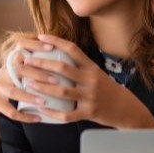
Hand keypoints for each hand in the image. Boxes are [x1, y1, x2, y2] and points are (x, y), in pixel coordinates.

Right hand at [0, 37, 66, 123]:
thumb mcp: (16, 67)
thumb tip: (61, 48)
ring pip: (13, 92)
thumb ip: (32, 60)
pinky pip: (11, 111)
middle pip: (19, 70)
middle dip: (38, 74)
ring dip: (30, 97)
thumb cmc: (9, 79)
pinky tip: (38, 119)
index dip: (35, 45)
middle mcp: (3, 72)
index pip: (20, 46)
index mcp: (10, 61)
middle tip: (56, 80)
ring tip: (45, 102)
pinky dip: (25, 117)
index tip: (52, 47)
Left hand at [24, 34, 153, 127]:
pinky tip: (41, 109)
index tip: (40, 37)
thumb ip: (80, 67)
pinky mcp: (89, 113)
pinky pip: (67, 115)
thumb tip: (56, 57)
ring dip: (42, 88)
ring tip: (28, 84)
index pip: (72, 49)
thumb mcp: (97, 74)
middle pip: (62, 69)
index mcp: (92, 68)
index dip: (56, 42)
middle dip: (42, 64)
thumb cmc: (108, 90)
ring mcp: (90, 97)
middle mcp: (91, 80)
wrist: (127, 109)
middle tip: (26, 61)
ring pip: (61, 91)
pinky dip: (52, 112)